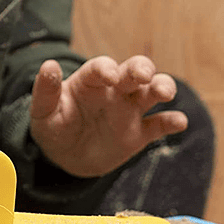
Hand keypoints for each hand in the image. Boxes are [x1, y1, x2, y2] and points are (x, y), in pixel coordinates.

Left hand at [29, 56, 187, 177]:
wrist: (65, 157)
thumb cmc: (54, 127)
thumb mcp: (43, 112)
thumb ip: (46, 91)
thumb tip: (48, 65)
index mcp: (91, 81)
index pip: (101, 67)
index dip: (106, 69)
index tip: (109, 76)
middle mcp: (115, 90)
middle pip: (134, 71)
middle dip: (142, 69)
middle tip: (144, 75)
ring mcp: (129, 110)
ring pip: (152, 92)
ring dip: (162, 87)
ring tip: (165, 93)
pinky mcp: (139, 133)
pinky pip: (159, 124)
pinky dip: (172, 121)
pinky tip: (179, 122)